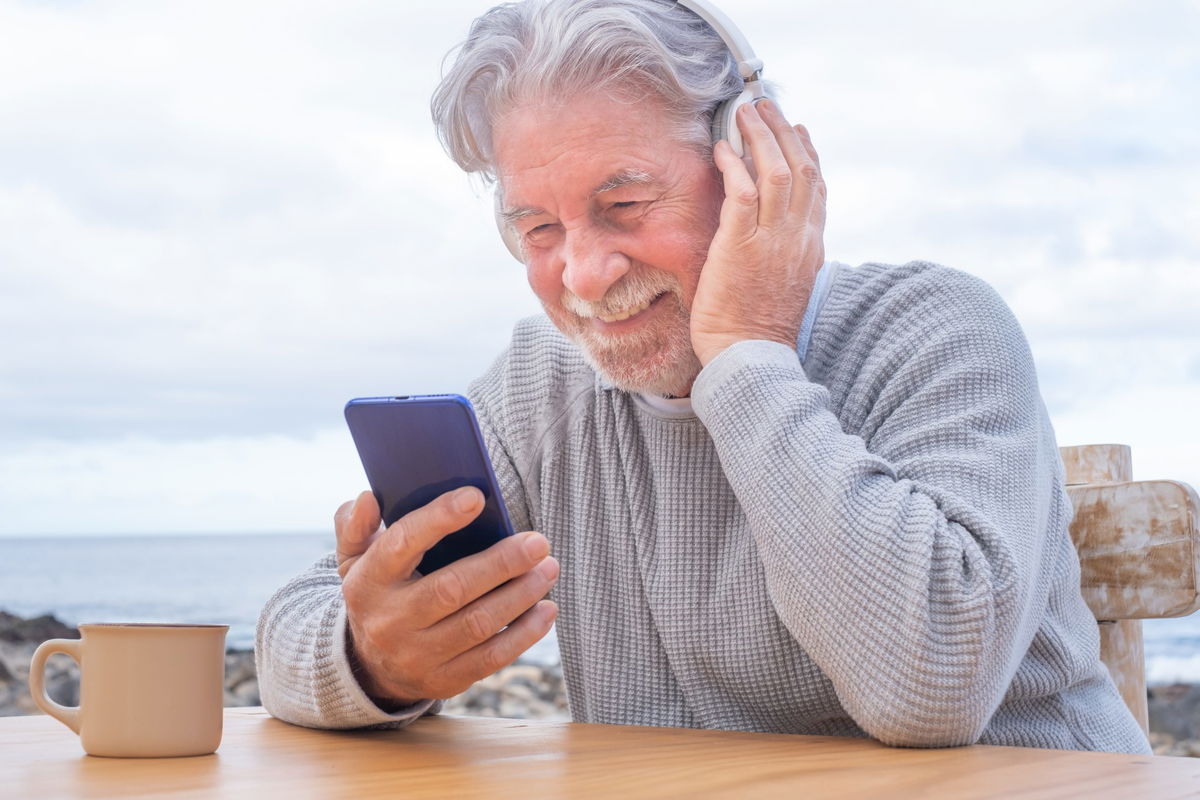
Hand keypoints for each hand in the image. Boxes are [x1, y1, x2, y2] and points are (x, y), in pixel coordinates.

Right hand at [334, 487, 558, 705]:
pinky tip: (546, 609)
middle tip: (538, 542)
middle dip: (501, 563)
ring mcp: (416, 655)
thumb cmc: (378, 592)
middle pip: (452, 588)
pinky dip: (524, 633)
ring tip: (548, 569)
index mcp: (368, 581)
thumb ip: (357, 526)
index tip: (476, 496)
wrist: (368, 664)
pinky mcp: (442, 681)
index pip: (403, 543)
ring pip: (477, 624)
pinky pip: (490, 658)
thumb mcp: (354, 559)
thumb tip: (368, 498)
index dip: (439, 518)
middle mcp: (390, 620)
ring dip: (520, 595)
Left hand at [689, 99, 826, 365]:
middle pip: (802, 169)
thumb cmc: (757, 330)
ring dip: (760, 137)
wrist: (749, 356)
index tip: (798, 129)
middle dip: (784, 132)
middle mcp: (799, 238)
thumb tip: (774, 235)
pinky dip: (734, 165)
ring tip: (744, 113)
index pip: (817, 188)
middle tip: (766, 107)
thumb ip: (784, 254)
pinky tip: (722, 149)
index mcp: (811, 247)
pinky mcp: (742, 245)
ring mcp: (773, 240)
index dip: (808, 153)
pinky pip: (744, 192)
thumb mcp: (785, 285)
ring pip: (778, 172)